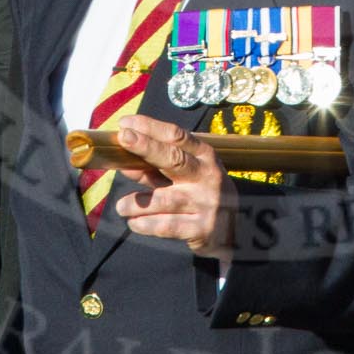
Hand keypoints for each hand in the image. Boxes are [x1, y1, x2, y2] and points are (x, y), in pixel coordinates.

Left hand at [109, 114, 237, 258]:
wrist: (232, 231)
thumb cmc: (201, 195)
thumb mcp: (184, 177)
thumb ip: (154, 171)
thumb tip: (123, 162)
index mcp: (204, 156)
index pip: (177, 136)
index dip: (150, 127)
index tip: (126, 122)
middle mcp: (207, 176)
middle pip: (174, 158)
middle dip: (147, 146)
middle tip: (124, 137)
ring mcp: (206, 203)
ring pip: (165, 198)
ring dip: (138, 202)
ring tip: (121, 206)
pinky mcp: (201, 229)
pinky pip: (167, 225)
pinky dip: (146, 223)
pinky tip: (134, 223)